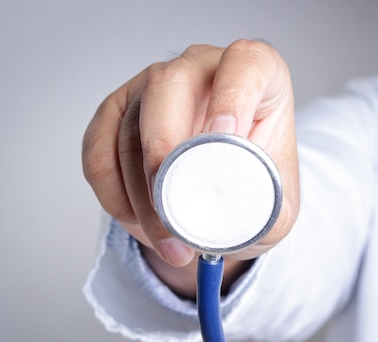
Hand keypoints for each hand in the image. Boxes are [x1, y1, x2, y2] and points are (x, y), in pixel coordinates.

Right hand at [82, 40, 299, 295]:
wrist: (227, 198)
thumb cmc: (257, 188)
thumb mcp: (278, 207)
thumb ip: (269, 211)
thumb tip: (238, 217)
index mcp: (258, 75)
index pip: (246, 62)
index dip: (233, 95)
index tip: (226, 138)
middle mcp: (201, 69)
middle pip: (169, 86)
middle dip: (165, 153)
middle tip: (173, 211)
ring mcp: (153, 86)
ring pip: (130, 126)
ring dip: (142, 194)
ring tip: (170, 243)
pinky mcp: (117, 112)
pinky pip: (100, 149)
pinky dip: (113, 193)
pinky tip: (138, 223)